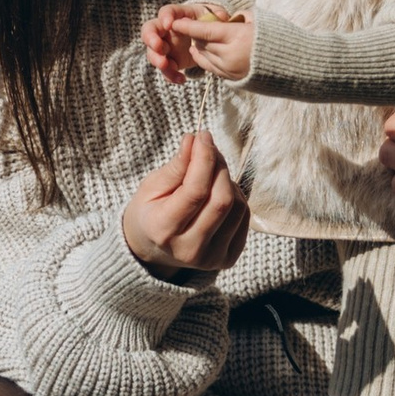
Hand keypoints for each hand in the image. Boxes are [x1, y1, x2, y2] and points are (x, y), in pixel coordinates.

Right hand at [122, 130, 250, 279]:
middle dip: (219, 167)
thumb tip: (195, 141)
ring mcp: (211, 258)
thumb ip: (176, 167)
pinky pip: (244, 217)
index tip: (203, 136)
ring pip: (237, 207)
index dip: (204, 159)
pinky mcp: (228, 259)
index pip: (195, 191)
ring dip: (228, 181)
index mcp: (162, 230)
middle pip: (221, 200)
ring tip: (210, 175)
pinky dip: (235, 197)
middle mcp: (189, 249)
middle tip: (208, 149)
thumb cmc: (150, 211)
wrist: (153, 248)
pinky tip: (218, 193)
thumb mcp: (151, 187)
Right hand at [146, 3, 254, 85]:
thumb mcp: (215, 17)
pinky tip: (181, 79)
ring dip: (157, 60)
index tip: (168, 24)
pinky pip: (165, 70)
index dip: (165, 17)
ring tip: (167, 66)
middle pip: (150, 31)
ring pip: (153, 52)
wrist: (211, 39)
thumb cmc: (211, 23)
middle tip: (158, 47)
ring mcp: (166, 46)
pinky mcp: (171, 61)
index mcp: (178, 16)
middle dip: (151, 39)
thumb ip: (218, 17)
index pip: (166, 12)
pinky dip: (171, 75)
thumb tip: (220, 17)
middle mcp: (167, 30)